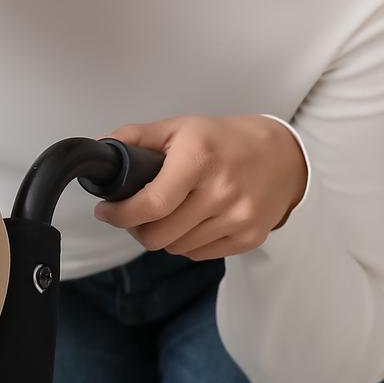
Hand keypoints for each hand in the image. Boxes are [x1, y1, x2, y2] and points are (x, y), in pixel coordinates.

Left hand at [92, 114, 307, 260]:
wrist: (282, 156)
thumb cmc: (224, 141)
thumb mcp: (179, 127)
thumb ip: (136, 137)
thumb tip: (101, 151)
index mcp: (199, 159)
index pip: (151, 204)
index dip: (121, 214)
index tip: (107, 212)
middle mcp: (221, 191)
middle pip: (158, 235)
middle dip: (137, 228)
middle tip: (136, 213)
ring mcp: (238, 217)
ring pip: (176, 248)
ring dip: (163, 235)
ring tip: (168, 214)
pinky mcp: (249, 238)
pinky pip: (198, 254)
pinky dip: (187, 242)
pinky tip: (192, 221)